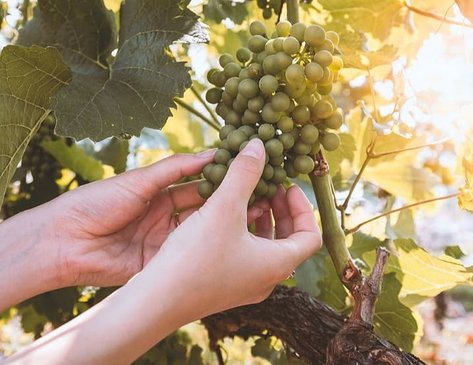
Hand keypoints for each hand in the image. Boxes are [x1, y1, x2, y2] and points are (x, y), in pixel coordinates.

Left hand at [41, 150, 264, 287]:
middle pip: (203, 208)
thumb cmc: (96, 203)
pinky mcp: (161, 263)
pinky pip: (188, 253)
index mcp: (159, 193)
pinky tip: (230, 239)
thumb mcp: (140, 181)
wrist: (63, 243)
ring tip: (254, 214)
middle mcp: (165, 217)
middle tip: (260, 193)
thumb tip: (211, 154)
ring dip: (223, 224)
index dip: (220, 178)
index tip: (248, 169)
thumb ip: (176, 169)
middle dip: (228, 201)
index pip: (197, 183)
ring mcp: (164, 242)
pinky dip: (207, 246)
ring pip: (200, 231)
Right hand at [146, 139, 321, 322]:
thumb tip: (259, 145)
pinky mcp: (225, 287)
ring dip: (261, 220)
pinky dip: (243, 233)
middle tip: (269, 186)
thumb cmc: (195, 256)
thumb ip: (244, 173)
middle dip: (281, 210)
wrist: (156, 301)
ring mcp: (246, 286)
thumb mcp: (224, 207)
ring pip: (266, 248)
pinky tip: (222, 216)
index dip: (303, 207)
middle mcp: (267, 280)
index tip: (287, 187)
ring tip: (246, 196)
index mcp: (278, 264)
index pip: (311, 236)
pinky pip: (246, 256)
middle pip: (289, 241)